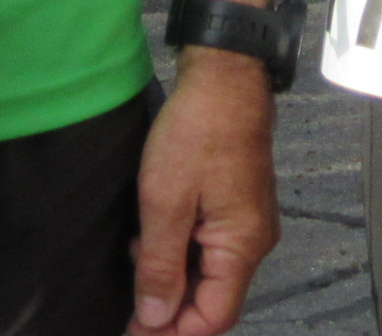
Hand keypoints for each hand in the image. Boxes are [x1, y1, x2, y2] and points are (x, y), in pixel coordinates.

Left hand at [131, 48, 277, 334]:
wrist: (225, 72)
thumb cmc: (197, 130)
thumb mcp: (164, 201)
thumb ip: (159, 266)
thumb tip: (153, 320)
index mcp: (242, 246)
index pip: (212, 319)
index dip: (171, 334)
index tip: (132, 331)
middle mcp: (254, 241)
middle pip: (212, 300)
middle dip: (169, 308)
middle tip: (126, 302)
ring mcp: (249, 221)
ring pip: (209, 273)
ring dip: (171, 278)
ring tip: (135, 261)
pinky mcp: (239, 203)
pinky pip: (211, 247)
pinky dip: (180, 252)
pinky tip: (151, 236)